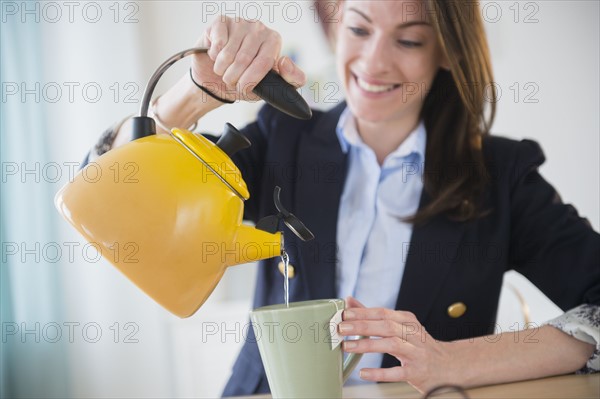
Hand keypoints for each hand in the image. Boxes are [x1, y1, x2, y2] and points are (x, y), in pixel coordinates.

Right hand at [191, 16, 305, 101]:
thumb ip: (293, 79)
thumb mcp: (273, 86)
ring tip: (224, 70)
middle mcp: (259, 28)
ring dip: (222, 69)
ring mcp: (240, 23)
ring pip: (228, 54)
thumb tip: (284, 61)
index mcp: (274, 41)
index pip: (264, 62)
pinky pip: (218, 44)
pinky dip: (214, 57)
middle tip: (231, 81)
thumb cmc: (246, 81)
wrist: (217, 80)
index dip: (250, 80)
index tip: (243, 89)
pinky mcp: (221, 21)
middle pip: (244, 59)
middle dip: (234, 78)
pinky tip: (216, 56)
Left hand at [339, 297, 454, 392]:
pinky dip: (379, 372)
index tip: (344, 313)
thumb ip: (374, 315)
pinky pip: (397, 372)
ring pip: (391, 344)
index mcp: (407, 320)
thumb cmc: (418, 344)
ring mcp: (416, 353)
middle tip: (342, 328)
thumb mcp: (400, 325)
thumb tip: (350, 302)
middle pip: (386, 326)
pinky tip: (364, 372)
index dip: (362, 313)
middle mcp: (413, 334)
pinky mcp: (416, 372)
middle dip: (362, 326)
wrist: (447, 365)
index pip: (382, 313)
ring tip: (348, 347)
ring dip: (367, 345)